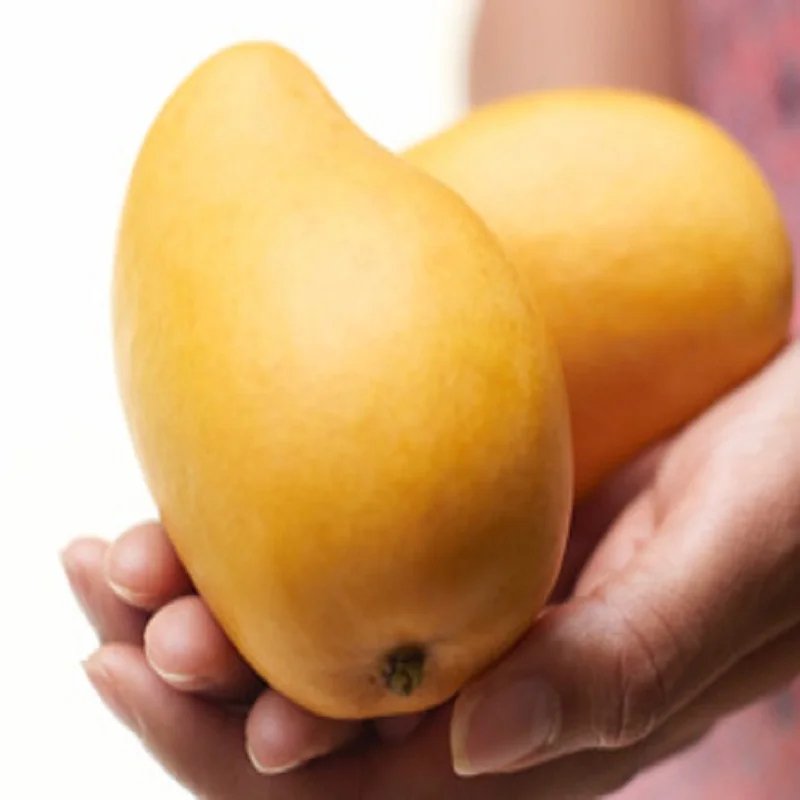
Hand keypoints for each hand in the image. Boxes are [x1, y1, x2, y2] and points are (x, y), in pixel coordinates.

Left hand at [62, 343, 799, 798]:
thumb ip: (618, 668)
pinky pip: (350, 553)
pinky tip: (214, 490)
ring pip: (312, 638)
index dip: (237, 748)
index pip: (361, 787)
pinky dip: (270, 538)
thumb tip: (475, 741)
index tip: (142, 664)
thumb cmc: (790, 504)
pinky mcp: (468, 542)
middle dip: (185, 679)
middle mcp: (491, 689)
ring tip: (121, 551)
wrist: (794, 440)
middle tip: (102, 591)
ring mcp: (474, 615)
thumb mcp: (723, 575)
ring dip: (209, 600)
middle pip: (307, 719)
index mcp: (545, 737)